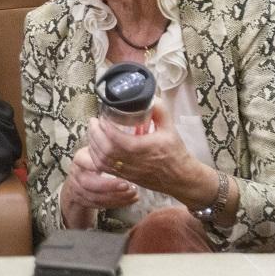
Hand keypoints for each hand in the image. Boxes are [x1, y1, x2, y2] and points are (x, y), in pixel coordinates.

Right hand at [60, 145, 137, 228]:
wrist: (80, 177)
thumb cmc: (95, 159)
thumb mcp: (97, 150)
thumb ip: (107, 145)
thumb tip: (124, 130)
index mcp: (79, 158)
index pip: (83, 161)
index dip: (96, 164)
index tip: (113, 165)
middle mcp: (76, 174)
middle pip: (88, 183)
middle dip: (109, 186)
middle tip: (128, 185)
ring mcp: (77, 189)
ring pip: (95, 197)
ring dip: (116, 197)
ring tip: (134, 193)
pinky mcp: (83, 201)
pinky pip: (100, 205)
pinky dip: (117, 204)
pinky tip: (131, 200)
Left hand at [86, 101, 212, 204]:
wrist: (180, 178)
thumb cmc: (175, 154)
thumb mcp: (170, 128)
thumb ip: (160, 111)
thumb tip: (150, 98)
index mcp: (142, 148)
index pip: (116, 138)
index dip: (105, 127)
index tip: (102, 117)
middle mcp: (132, 161)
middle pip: (105, 150)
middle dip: (95, 134)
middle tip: (93, 121)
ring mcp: (127, 171)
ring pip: (101, 160)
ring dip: (93, 144)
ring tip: (93, 131)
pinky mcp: (124, 176)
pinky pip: (104, 169)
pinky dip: (96, 156)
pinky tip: (96, 147)